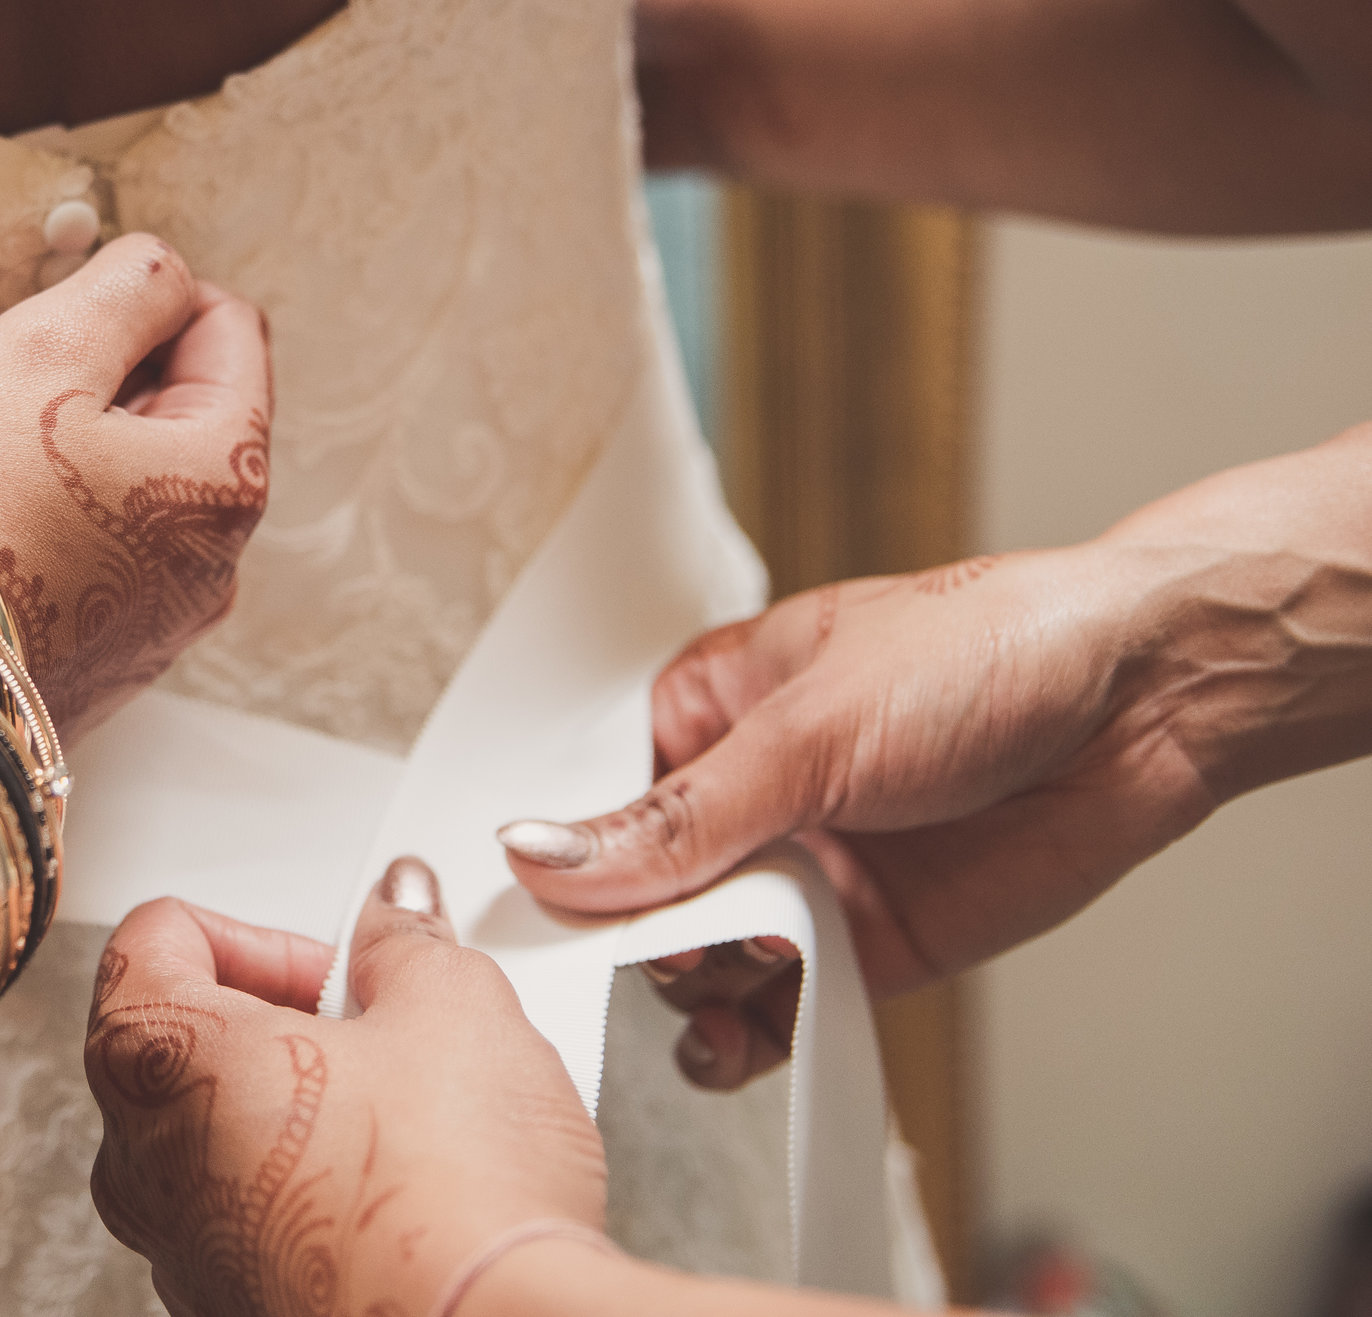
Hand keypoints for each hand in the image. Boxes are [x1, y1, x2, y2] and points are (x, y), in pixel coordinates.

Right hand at [0, 234, 272, 730]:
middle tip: (9, 398)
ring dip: (70, 451)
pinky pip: (93, 552)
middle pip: (183, 411)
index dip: (143, 301)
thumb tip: (164, 272)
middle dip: (104, 380)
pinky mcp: (95, 665)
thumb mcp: (40, 352)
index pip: (230, 330)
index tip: (61, 324)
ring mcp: (157, 627)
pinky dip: (48, 520)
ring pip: (134, 485)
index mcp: (226, 481)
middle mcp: (217, 567)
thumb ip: (126, 289)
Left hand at [85, 861, 609, 1316]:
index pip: (154, 937)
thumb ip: (405, 941)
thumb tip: (396, 915)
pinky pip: (250, 1218)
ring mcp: (179, 1247)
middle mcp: (140, 1160)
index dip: (257, 931)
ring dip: (299, 1106)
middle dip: (283, 1019)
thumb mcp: (451, 1005)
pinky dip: (308, 1190)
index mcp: (159, 1056)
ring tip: (400, 1112)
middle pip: (181, 1040)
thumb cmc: (445, 1195)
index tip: (334, 960)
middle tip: (376, 1031)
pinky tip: (396, 1191)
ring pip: (217, 1136)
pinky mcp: (230, 1307)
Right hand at [501, 426, 1371, 1087]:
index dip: (563, 857)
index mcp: (711, 708)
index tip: (539, 909)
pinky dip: (753, 1036)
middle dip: (635, 936)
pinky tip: (740, 1041)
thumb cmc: (984, 648)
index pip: (598, 797)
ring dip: (691, 995)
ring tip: (707, 999)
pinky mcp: (868, 943)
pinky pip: (783, 1006)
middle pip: (644, 892)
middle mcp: (750, 797)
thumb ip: (678, 817)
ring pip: (706, 960)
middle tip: (650, 955)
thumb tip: (544, 855)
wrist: (1150, 699)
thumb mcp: (808, 729)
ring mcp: (807, 874)